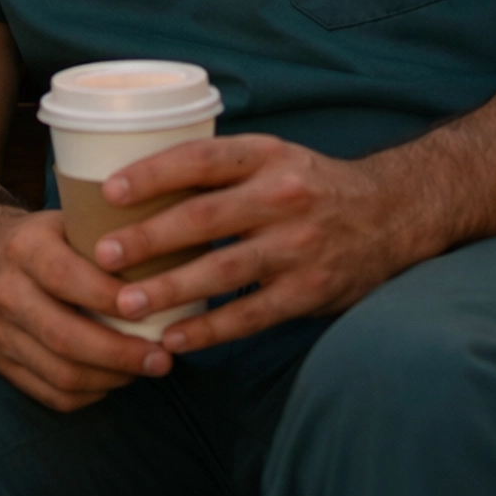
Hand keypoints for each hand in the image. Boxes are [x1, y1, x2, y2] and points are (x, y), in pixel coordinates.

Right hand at [0, 206, 175, 409]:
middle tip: (163, 359)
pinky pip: (50, 394)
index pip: (66, 276)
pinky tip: (115, 380)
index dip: (109, 298)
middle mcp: (4, 291)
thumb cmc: (47, 238)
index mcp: (24, 248)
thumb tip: (179, 251)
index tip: (153, 308)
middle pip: (63, 336)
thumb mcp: (69, 219)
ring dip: (111, 379)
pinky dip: (90, 394)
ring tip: (145, 370)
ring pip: (59, 373)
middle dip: (120, 354)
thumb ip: (110, 234)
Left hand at [92, 136, 425, 358]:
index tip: (109, 191)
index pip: (201, 159)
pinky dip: (211, 330)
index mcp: (266, 155)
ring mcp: (298, 247)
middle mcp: (282, 197)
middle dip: (148, 238)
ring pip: (223, 270)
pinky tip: (176, 340)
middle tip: (102, 255)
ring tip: (126, 304)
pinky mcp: (310, 291)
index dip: (152, 174)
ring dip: (171, 290)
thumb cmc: (310, 185)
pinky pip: (252, 315)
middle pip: (204, 217)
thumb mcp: (272, 156)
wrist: (393, 214)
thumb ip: (220, 169)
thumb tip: (136, 183)